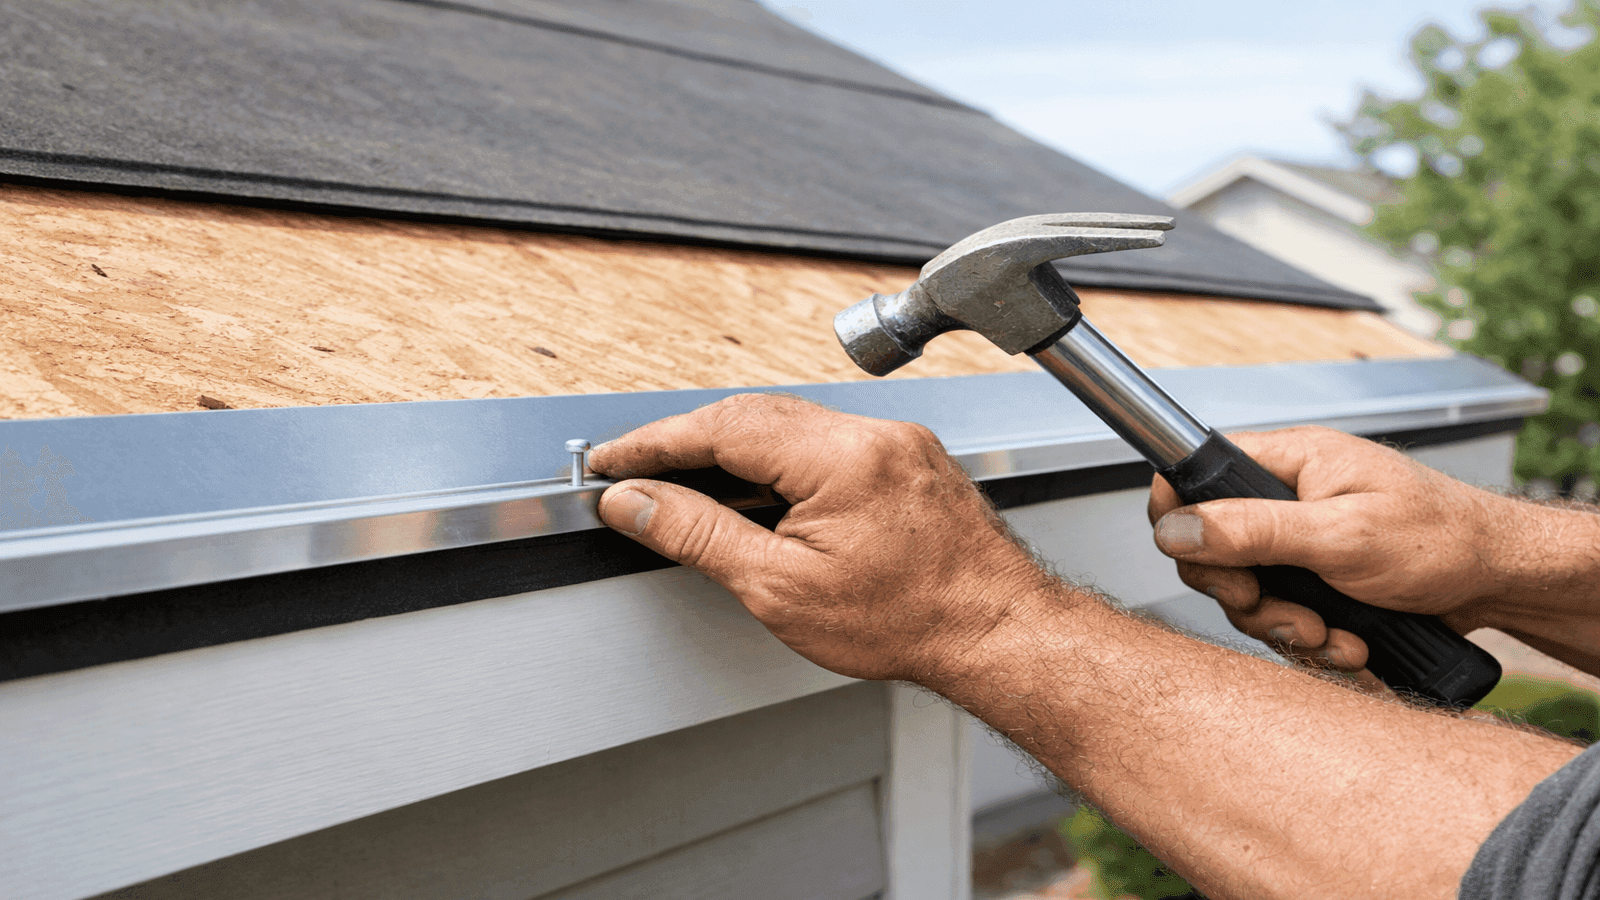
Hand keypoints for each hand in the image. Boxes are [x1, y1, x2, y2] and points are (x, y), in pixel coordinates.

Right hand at [587, 393, 1046, 681]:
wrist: (996, 632)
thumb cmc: (911, 621)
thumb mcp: (781, 589)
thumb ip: (700, 536)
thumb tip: (637, 503)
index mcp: (841, 458)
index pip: (722, 427)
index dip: (656, 443)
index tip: (614, 461)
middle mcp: (872, 434)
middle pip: (752, 415)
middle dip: (686, 443)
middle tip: (635, 475)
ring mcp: (894, 440)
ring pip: (787, 424)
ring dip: (731, 451)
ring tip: (686, 491)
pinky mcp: (905, 454)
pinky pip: (822, 439)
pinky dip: (776, 459)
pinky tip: (756, 494)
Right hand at [1146, 425, 1515, 670]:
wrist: (1502, 581)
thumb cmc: (1442, 538)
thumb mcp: (1340, 535)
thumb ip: (1252, 530)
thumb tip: (1175, 526)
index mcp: (1286, 462)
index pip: (1195, 474)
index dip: (1182, 519)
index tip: (1206, 562)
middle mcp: (1286, 498)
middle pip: (1214, 550)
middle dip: (1248, 597)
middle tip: (1287, 610)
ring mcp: (1301, 543)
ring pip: (1250, 595)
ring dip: (1288, 628)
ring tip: (1336, 636)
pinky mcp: (1318, 582)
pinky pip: (1284, 617)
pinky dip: (1314, 642)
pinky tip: (1352, 644)